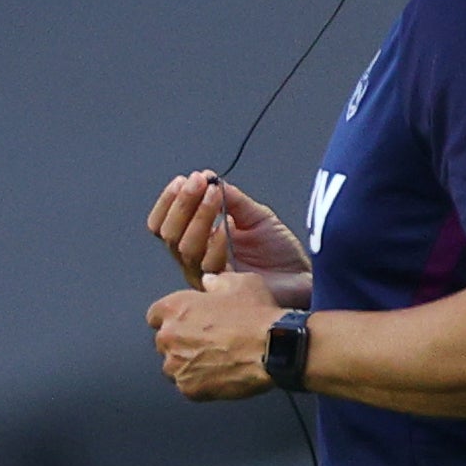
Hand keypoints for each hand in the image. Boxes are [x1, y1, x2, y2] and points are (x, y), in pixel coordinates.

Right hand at [146, 169, 308, 304]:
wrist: (302, 276)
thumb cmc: (278, 249)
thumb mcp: (254, 216)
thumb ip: (232, 200)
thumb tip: (209, 177)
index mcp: (196, 242)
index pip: (164, 226)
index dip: (169, 203)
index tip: (184, 179)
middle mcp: (194, 261)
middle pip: (170, 235)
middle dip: (183, 204)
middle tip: (199, 182)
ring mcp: (206, 276)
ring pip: (185, 247)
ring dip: (199, 216)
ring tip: (215, 195)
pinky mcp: (223, 289)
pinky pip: (209, 265)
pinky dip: (216, 242)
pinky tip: (228, 226)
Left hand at [148, 270, 279, 401]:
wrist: (274, 347)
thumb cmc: (256, 313)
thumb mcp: (241, 283)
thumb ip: (218, 281)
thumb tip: (208, 281)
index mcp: (174, 308)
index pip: (156, 315)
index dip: (172, 317)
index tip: (186, 321)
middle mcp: (167, 337)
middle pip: (164, 342)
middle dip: (181, 341)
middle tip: (208, 342)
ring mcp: (175, 365)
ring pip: (173, 366)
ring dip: (188, 364)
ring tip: (216, 360)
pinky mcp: (188, 388)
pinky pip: (188, 386)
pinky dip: (200, 383)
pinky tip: (221, 375)